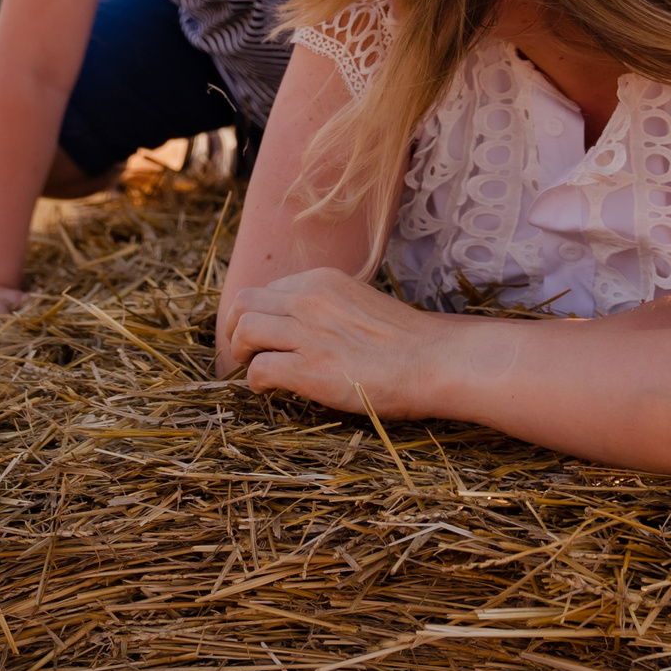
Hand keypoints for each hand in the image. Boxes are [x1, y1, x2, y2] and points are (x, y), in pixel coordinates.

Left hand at [225, 268, 458, 418]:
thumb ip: (328, 308)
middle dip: (234, 329)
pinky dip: (255, 382)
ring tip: (253, 369)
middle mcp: (309, 299)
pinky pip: (259, 370)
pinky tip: (268, 390)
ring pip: (243, 331)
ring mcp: (308, 333)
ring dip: (240, 353)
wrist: (435, 361)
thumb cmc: (408, 340)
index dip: (256, 314)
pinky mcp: (311, 370)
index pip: (266, 289)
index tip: (261, 335)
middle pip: (242, 303)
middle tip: (244, 352)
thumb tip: (304, 328)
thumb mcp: (361, 304)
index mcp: (322, 281)